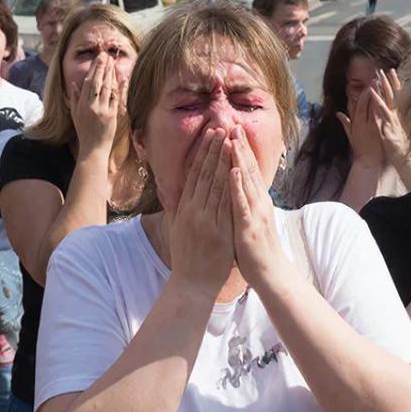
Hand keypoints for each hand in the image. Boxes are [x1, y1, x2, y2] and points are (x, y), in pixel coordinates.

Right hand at [68, 53, 118, 156]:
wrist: (93, 149)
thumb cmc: (84, 132)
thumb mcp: (75, 115)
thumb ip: (74, 98)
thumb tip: (74, 83)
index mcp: (81, 104)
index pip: (87, 82)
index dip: (93, 69)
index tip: (97, 59)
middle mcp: (91, 106)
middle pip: (97, 82)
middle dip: (101, 67)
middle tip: (105, 54)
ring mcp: (102, 110)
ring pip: (106, 88)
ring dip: (110, 73)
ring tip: (112, 62)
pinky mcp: (111, 116)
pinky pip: (116, 98)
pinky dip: (119, 87)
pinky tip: (121, 77)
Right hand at [160, 128, 234, 297]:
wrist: (192, 285)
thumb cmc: (188, 259)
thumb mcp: (179, 230)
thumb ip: (179, 211)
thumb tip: (177, 195)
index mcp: (185, 209)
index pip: (194, 174)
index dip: (203, 153)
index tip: (210, 134)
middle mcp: (193, 211)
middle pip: (204, 174)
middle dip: (213, 149)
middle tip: (220, 126)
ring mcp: (205, 220)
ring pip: (214, 184)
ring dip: (222, 160)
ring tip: (228, 139)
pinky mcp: (217, 231)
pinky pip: (224, 204)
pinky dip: (228, 186)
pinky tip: (233, 170)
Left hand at [228, 126, 286, 292]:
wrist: (272, 274)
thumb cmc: (257, 250)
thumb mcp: (249, 221)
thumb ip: (244, 205)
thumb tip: (236, 191)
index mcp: (257, 201)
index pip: (246, 170)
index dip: (239, 150)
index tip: (231, 130)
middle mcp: (259, 202)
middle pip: (248, 169)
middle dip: (240, 146)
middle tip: (232, 122)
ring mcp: (256, 212)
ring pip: (246, 180)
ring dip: (238, 158)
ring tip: (232, 138)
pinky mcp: (250, 225)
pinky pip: (242, 203)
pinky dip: (237, 186)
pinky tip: (232, 171)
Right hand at [337, 86, 383, 167]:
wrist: (368, 161)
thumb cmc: (360, 149)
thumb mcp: (350, 135)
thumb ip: (345, 123)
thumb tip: (338, 113)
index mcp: (356, 123)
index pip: (358, 105)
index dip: (362, 94)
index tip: (366, 84)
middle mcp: (364, 122)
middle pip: (367, 103)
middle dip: (371, 90)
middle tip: (375, 78)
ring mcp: (372, 125)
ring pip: (375, 107)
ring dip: (378, 95)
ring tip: (382, 84)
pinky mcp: (380, 130)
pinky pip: (382, 115)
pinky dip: (384, 106)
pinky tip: (388, 98)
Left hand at [369, 69, 410, 164]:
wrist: (409, 162)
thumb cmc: (404, 149)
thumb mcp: (400, 132)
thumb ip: (399, 121)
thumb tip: (402, 111)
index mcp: (400, 116)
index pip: (397, 96)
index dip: (394, 84)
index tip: (392, 71)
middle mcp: (398, 118)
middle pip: (392, 96)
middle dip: (387, 83)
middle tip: (382, 70)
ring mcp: (394, 123)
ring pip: (387, 104)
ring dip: (381, 91)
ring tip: (375, 80)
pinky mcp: (389, 131)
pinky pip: (383, 117)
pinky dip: (378, 107)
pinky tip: (374, 98)